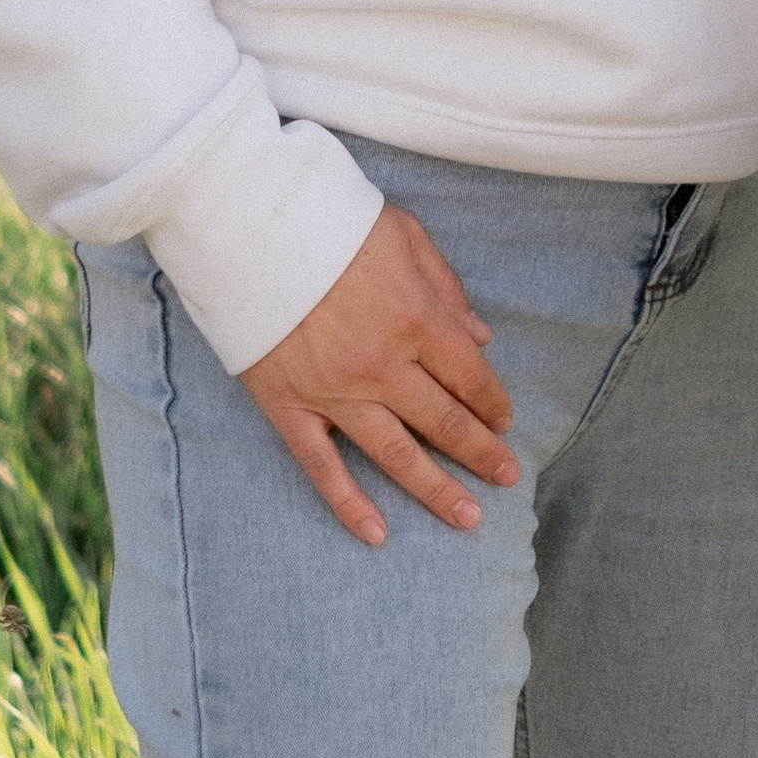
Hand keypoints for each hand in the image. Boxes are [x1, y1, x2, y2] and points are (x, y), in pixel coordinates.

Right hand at [241, 204, 520, 546]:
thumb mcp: (405, 235)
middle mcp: (382, 365)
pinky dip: (350, 505)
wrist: (251, 230)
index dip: (492, 401)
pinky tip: (378, 533)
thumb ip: (446, 288)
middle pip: (442, 421)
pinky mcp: (290, 408)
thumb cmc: (333, 224)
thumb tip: (480, 337)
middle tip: (506, 477)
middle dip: (480, 452)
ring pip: (395, 455)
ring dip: (436, 490)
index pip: (468, 375)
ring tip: (469, 518)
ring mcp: (335, 393)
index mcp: (416, 319)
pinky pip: (324, 468)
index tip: (505, 421)